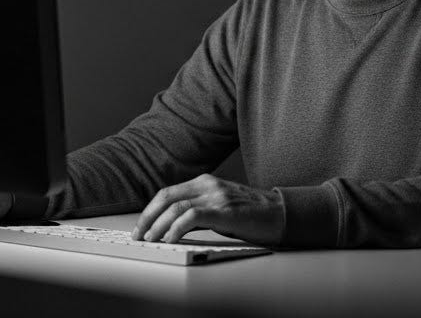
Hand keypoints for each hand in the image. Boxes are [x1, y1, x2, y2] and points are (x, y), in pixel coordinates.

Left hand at [132, 174, 284, 244]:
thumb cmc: (251, 213)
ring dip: (158, 225)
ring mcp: (216, 196)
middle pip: (166, 197)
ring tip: (152, 239)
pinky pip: (192, 217)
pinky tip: (171, 238)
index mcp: (205, 182)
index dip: (150, 210)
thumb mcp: (220, 206)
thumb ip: (198, 210)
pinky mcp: (225, 210)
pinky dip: (176, 228)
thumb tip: (171, 227)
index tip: (141, 226)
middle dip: (148, 217)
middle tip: (140, 235)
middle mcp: (208, 185)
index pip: (168, 192)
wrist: (280, 213)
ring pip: (176, 207)